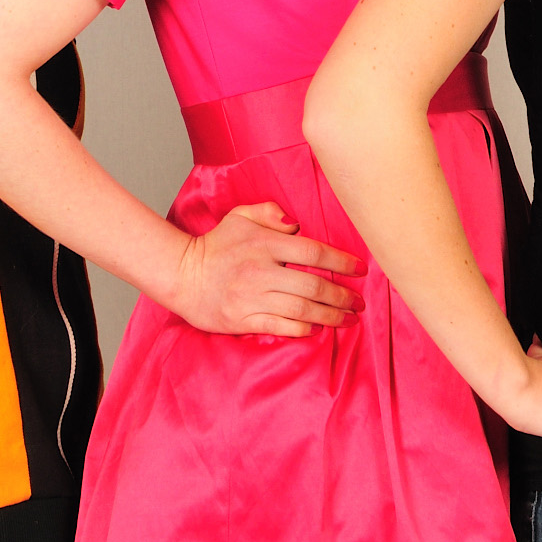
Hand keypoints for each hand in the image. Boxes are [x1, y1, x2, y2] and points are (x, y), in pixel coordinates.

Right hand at [168, 201, 366, 336]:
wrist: (181, 275)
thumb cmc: (216, 245)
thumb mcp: (240, 216)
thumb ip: (270, 212)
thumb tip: (296, 223)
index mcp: (264, 244)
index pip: (313, 252)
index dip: (341, 262)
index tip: (360, 269)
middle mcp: (261, 271)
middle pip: (313, 285)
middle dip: (342, 296)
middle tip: (359, 302)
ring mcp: (252, 298)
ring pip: (302, 309)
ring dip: (330, 316)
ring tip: (348, 319)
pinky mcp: (243, 320)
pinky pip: (280, 326)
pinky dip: (303, 329)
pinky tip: (318, 328)